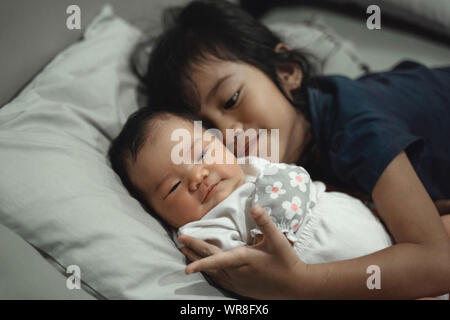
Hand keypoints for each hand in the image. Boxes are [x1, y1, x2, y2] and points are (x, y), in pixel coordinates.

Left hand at [178, 205, 305, 298]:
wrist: (295, 285)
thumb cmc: (286, 261)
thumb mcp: (277, 240)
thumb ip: (265, 222)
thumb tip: (255, 206)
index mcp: (242, 259)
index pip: (215, 259)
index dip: (199, 260)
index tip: (185, 259)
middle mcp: (236, 272)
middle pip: (209, 262)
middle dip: (193, 251)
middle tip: (180, 240)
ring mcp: (237, 282)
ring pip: (212, 273)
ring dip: (198, 261)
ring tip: (186, 253)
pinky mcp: (240, 288)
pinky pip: (219, 281)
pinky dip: (209, 273)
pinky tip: (205, 271)